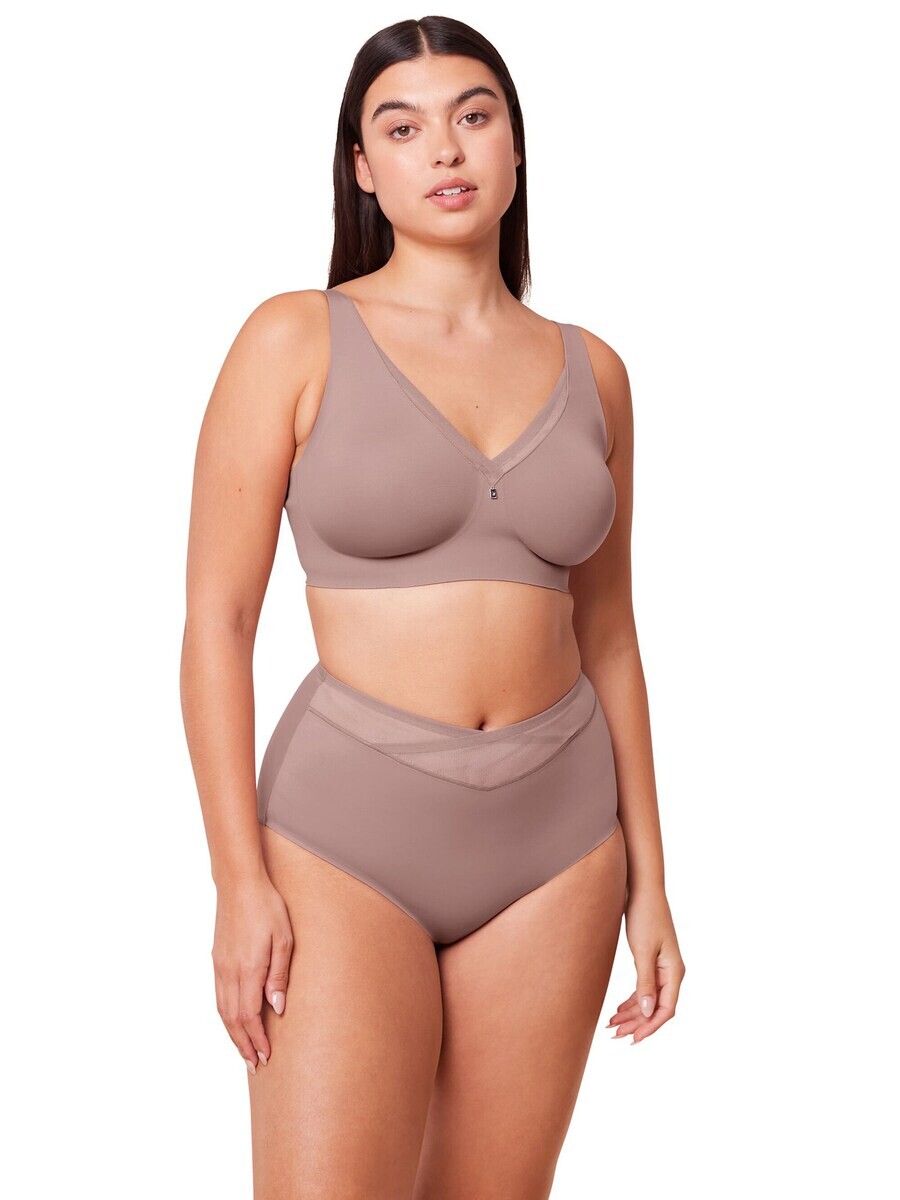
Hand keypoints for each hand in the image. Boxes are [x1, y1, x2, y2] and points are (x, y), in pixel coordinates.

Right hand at [211, 872, 293, 1072]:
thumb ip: (279, 975)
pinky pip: (218, 997)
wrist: (238, 884)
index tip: (265, 1058)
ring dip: (233, 1034)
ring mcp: (220, 966)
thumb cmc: (267, 907)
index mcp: (248, 969)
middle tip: (254, 1066)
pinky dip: (225, 1016)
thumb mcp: (284, 938)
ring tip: (245, 1051)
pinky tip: (233, 1022)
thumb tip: (276, 1009)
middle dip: (244, 1045)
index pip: (249, 1016)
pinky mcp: (216, 960)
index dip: (256, 1040)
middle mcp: (229, 972)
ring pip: (222, 1011)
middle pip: (232, 1020)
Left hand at [606, 888, 684, 1043]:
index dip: (650, 1027)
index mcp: (674, 972)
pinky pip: (645, 988)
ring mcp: (663, 968)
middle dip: (637, 1024)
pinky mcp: (652, 961)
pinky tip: (619, 1009)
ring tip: (612, 1025)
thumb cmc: (645, 916)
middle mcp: (672, 973)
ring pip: (649, 1000)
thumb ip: (646, 982)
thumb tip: (648, 1011)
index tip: (632, 1039)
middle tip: (615, 1034)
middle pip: (657, 1008)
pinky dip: (633, 1000)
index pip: (666, 1010)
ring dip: (633, 1014)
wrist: (643, 889)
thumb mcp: (643, 951)